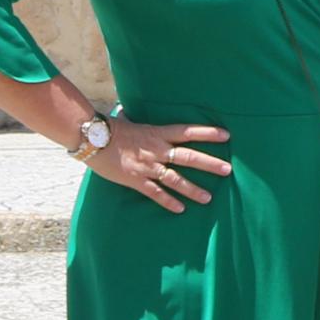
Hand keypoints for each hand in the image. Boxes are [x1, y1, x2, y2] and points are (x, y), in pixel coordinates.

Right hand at [87, 118, 232, 214]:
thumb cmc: (110, 128)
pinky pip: (155, 193)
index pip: (188, 131)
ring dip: (193, 189)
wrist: (92, 139)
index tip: (226, 135)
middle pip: (188, 157)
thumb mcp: (128, 120)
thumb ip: (135, 119)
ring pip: (175, 179)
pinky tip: (180, 209)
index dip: (208, 133)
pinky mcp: (136, 180)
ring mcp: (148, 166)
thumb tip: (128, 110)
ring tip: (208, 198)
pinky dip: (168, 202)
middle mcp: (157, 150)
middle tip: (227, 170)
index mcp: (158, 133)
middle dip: (209, 164)